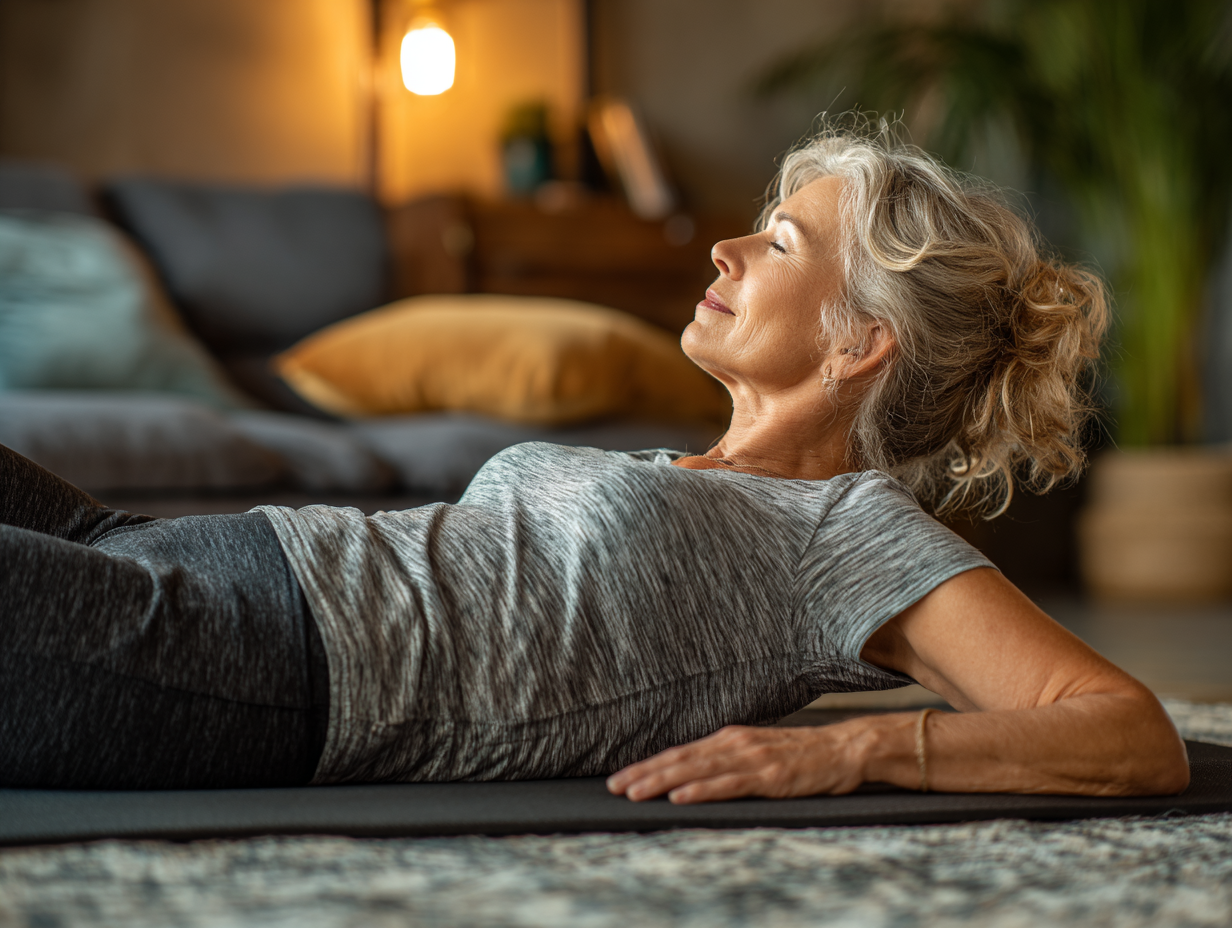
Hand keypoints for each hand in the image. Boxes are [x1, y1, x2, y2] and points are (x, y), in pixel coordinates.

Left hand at [606, 723, 873, 803]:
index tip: (620, 778)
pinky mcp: (769, 776)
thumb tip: (693, 774)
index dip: (648, 766)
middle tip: (613, 787)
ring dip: (662, 782)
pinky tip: (682, 796)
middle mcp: (734, 743)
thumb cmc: (801, 756)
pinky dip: (702, 789)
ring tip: (635, 792)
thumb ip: (727, 760)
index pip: (679, 753)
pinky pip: (728, 784)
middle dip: (644, 774)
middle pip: (680, 759)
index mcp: (729, 738)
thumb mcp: (757, 753)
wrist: (845, 749)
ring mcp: (751, 758)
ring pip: (697, 770)